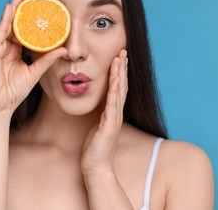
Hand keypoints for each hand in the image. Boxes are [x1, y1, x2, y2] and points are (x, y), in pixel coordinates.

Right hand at [0, 0, 67, 115]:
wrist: (0, 106)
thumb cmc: (15, 91)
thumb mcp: (35, 72)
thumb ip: (47, 60)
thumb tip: (63, 49)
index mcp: (16, 51)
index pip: (24, 29)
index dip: (31, 17)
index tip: (41, 4)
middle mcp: (6, 47)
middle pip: (15, 22)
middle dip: (23, 7)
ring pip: (6, 24)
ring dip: (14, 8)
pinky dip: (4, 21)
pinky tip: (10, 9)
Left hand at [81, 49, 127, 176]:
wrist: (96, 166)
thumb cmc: (95, 147)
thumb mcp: (96, 126)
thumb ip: (99, 114)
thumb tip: (98, 105)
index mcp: (112, 112)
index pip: (118, 88)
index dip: (119, 72)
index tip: (119, 57)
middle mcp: (116, 113)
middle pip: (121, 86)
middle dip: (122, 68)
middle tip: (123, 51)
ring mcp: (115, 119)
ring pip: (119, 92)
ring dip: (120, 74)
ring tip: (121, 59)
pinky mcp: (110, 125)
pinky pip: (113, 105)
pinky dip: (115, 91)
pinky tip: (116, 80)